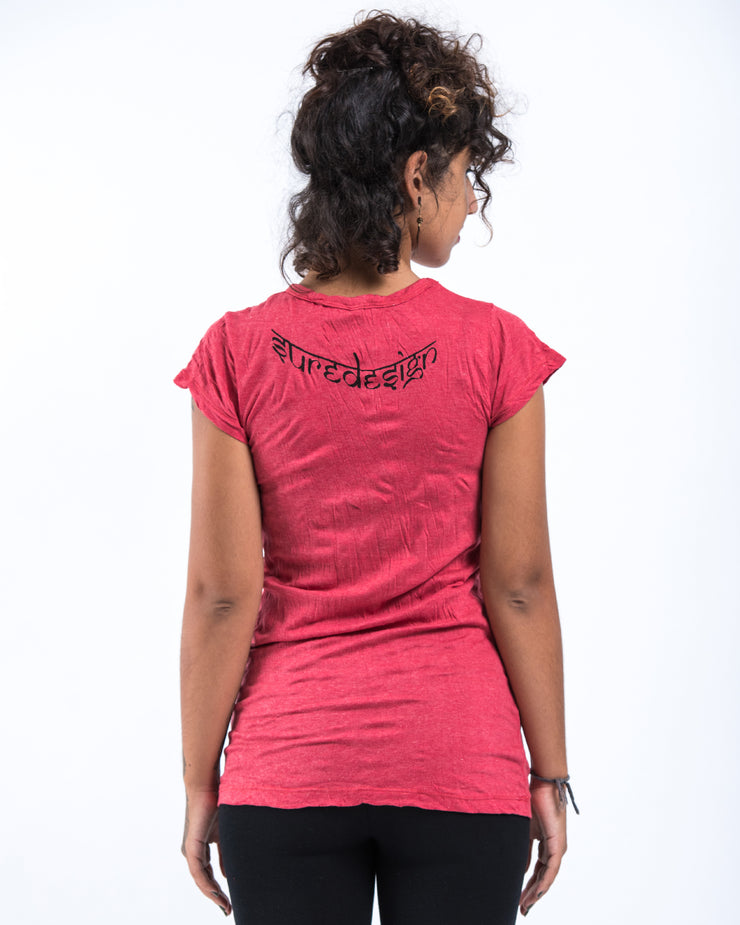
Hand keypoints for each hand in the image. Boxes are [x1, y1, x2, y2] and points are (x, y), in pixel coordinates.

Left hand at [181, 788, 231, 916]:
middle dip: (216, 896)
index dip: (219, 888)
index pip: (210, 873)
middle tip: (228, 910)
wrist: (207, 785)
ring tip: (225, 906)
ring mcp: (190, 850)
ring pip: (200, 879)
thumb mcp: (225, 832)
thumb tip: (228, 874)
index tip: (230, 901)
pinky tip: (216, 893)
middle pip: (205, 880)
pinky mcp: (191, 847)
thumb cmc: (218, 803)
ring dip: (212, 894)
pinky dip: (207, 884)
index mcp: (201, 847)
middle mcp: (193, 851)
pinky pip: (198, 872)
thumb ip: (226, 853)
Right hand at [520, 780, 566, 915]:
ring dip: (537, 892)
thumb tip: (520, 869)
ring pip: (548, 876)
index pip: (538, 870)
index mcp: (546, 844)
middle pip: (543, 877)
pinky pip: (551, 868)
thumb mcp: (524, 828)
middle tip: (522, 908)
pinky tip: (537, 893)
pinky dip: (544, 882)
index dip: (529, 885)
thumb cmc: (533, 798)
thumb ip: (523, 848)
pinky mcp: (557, 843)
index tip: (520, 898)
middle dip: (532, 894)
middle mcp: (554, 848)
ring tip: (526, 906)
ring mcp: (557, 847)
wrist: (543, 783)